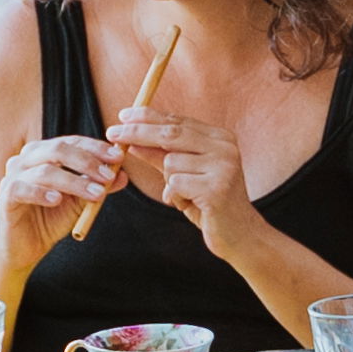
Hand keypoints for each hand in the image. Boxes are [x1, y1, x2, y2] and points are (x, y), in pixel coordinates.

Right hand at [0, 134, 127, 229]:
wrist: (26, 249)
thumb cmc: (50, 220)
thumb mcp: (80, 202)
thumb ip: (97, 187)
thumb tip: (122, 175)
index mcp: (43, 154)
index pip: (71, 142)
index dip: (95, 147)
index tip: (118, 156)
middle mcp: (25, 160)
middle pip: (57, 150)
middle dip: (87, 162)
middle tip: (108, 176)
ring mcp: (12, 177)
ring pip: (45, 172)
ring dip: (73, 182)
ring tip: (95, 194)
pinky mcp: (3, 198)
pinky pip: (21, 189)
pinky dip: (41, 193)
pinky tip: (57, 200)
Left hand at [109, 103, 250, 245]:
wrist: (240, 236)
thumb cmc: (209, 204)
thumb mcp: (184, 175)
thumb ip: (161, 156)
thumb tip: (132, 141)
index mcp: (220, 137)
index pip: (177, 120)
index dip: (147, 117)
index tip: (122, 116)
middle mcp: (225, 147)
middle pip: (170, 133)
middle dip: (137, 132)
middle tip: (111, 133)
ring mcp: (223, 166)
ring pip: (170, 162)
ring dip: (168, 183)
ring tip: (186, 196)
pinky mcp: (217, 188)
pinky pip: (175, 184)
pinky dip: (174, 197)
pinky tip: (191, 206)